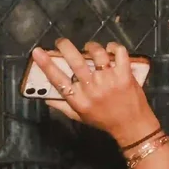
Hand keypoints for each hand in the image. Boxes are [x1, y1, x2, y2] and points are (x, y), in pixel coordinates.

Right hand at [29, 40, 155, 141]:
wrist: (132, 126)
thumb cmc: (103, 120)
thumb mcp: (79, 116)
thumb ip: (62, 105)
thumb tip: (44, 96)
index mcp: (79, 100)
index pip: (58, 80)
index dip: (45, 64)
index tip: (37, 51)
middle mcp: (92, 89)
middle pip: (76, 61)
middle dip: (65, 46)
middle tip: (61, 42)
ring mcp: (109, 80)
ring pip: (97, 53)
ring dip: (91, 46)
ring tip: (88, 48)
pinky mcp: (125, 75)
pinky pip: (119, 53)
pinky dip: (113, 47)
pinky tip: (110, 49)